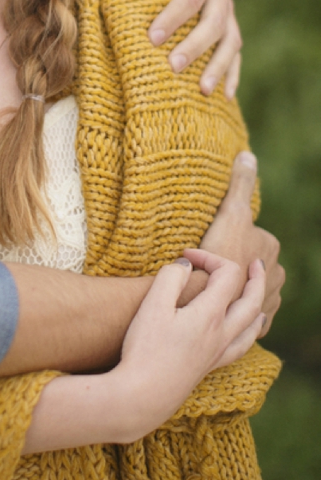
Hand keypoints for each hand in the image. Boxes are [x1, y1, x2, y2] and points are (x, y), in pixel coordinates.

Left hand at [108, 0, 241, 98]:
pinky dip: (231, 74)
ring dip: (217, 65)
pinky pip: (235, 54)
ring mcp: (226, 11)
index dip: (175, 16)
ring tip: (199, 89)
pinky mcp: (226, 30)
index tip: (152, 37)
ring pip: (230, 40)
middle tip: (171, 66)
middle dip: (195, 45)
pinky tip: (223, 96)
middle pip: (215, 20)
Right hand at [115, 249, 265, 441]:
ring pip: (252, 325)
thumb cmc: (145, 349)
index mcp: (210, 314)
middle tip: (256, 263)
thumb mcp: (152, 305)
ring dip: (258, 304)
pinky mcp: (209, 366)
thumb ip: (170, 277)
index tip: (186, 255)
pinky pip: (242, 345)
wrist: (142, 395)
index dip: (210, 257)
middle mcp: (221, 333)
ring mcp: (218, 352)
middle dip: (255, 278)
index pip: (227, 274)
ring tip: (258, 294)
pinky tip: (246, 331)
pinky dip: (250, 331)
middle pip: (252, 300)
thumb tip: (186, 264)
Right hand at [198, 152, 283, 334]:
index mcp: (272, 248)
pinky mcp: (253, 325)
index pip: (250, 237)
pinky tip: (221, 310)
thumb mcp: (229, 212)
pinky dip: (236, 314)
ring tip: (212, 288)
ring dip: (237, 291)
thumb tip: (248, 154)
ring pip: (251, 292)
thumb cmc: (217, 254)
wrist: (203, 301)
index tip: (210, 242)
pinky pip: (246, 317)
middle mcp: (277, 277)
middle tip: (208, 264)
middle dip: (236, 266)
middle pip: (252, 265)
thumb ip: (240, 184)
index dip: (228, 239)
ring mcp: (266, 302)